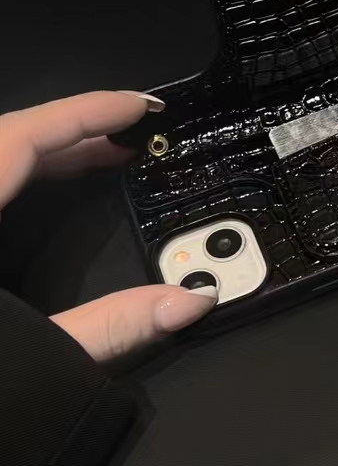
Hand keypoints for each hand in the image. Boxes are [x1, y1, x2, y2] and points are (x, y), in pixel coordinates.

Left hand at [0, 91, 216, 360]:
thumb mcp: (29, 359)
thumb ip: (111, 326)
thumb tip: (191, 301)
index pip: (21, 137)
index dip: (86, 111)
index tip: (142, 105)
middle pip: (6, 140)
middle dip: (77, 129)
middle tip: (137, 135)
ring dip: (48, 153)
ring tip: (104, 157)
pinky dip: (16, 176)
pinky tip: (44, 192)